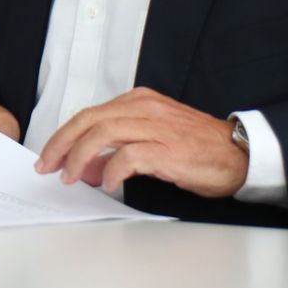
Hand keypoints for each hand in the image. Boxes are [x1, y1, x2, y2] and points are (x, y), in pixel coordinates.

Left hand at [34, 87, 246, 196]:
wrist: (239, 155)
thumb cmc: (198, 148)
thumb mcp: (152, 142)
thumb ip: (118, 149)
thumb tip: (88, 168)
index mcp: (139, 102)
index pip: (89, 114)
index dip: (63, 136)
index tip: (49, 156)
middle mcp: (144, 109)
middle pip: (88, 120)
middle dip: (61, 144)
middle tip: (48, 167)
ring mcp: (156, 127)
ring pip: (101, 134)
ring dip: (79, 157)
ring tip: (71, 178)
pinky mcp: (167, 149)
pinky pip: (128, 156)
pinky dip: (111, 171)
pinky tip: (109, 185)